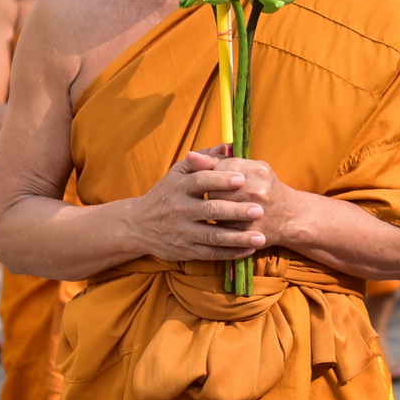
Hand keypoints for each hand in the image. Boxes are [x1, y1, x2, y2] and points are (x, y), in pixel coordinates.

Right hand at [126, 150, 268, 262]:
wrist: (138, 225)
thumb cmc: (166, 194)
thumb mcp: (177, 173)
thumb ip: (203, 159)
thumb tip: (227, 146)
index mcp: (178, 187)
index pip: (201, 181)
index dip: (221, 180)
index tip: (242, 179)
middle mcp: (179, 210)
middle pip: (210, 210)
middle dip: (236, 211)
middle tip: (259, 210)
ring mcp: (182, 232)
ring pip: (213, 236)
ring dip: (238, 237)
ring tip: (260, 236)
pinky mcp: (185, 250)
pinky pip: (211, 253)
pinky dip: (230, 253)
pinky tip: (249, 249)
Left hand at [194, 146, 308, 247]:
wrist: (290, 217)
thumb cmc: (265, 187)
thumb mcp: (249, 168)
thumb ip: (219, 161)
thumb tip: (190, 155)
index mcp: (256, 170)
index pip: (217, 170)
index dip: (208, 176)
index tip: (205, 181)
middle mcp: (256, 191)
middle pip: (214, 191)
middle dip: (208, 195)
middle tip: (208, 197)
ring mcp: (254, 214)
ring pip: (216, 212)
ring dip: (210, 212)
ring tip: (211, 210)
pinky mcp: (250, 233)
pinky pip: (223, 231)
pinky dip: (217, 227)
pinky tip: (218, 224)